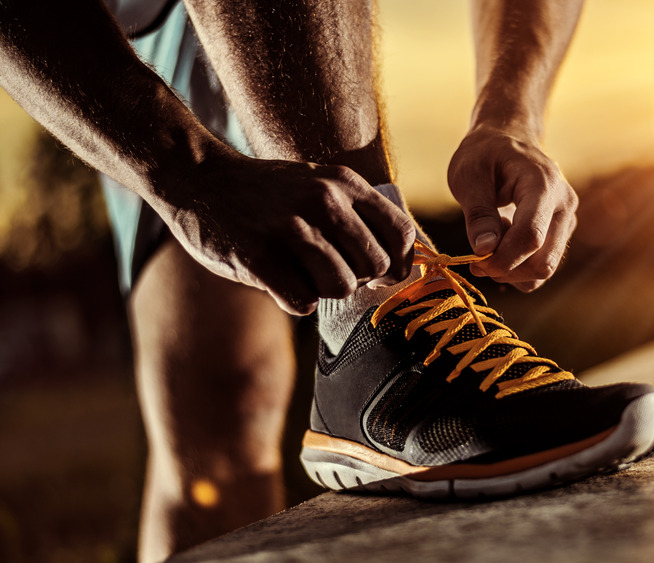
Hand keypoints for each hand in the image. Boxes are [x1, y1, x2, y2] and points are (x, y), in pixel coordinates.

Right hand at [158, 152, 414, 314]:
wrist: (200, 181)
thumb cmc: (271, 194)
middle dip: (357, 278)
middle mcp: (323, 200)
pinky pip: (303, 302)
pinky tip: (279, 279)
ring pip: (342, 287)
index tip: (379, 274)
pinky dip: (294, 300)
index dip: (397, 264)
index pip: (401, 234)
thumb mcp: (321, 184)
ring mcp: (289, 228)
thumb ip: (358, 216)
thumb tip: (398, 267)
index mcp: (344, 183)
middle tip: (330, 270)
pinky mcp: (258, 257)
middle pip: (374, 267)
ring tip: (302, 272)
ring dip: (324, 290)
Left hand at [447, 124, 577, 291]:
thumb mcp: (468, 175)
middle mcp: (564, 205)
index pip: (531, 237)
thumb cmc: (484, 153)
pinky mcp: (561, 233)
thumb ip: (478, 213)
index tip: (475, 262)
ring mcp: (566, 221)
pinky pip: (541, 266)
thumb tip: (484, 250)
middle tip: (478, 259)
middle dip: (507, 270)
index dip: (502, 259)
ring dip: (511, 269)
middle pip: (543, 262)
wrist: (507, 139)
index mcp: (544, 185)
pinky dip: (518, 266)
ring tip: (492, 238)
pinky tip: (504, 240)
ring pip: (543, 269)